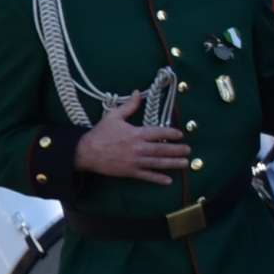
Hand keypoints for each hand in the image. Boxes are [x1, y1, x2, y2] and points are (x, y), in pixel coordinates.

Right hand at [72, 92, 187, 186]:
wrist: (85, 152)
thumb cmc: (100, 133)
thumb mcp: (113, 116)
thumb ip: (129, 105)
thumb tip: (138, 92)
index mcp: (136, 133)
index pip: (159, 132)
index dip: (171, 133)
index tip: (180, 134)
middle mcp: (138, 148)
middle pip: (162, 149)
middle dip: (177, 150)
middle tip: (188, 150)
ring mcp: (135, 161)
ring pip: (158, 163)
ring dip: (173, 163)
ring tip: (185, 163)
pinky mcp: (130, 172)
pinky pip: (147, 176)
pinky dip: (158, 178)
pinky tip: (168, 180)